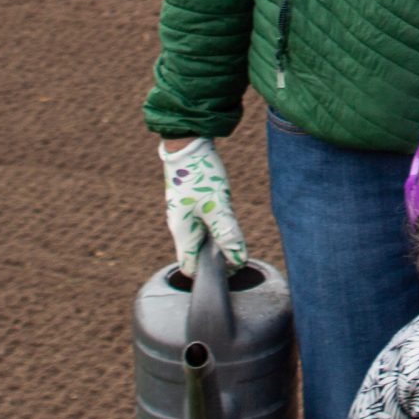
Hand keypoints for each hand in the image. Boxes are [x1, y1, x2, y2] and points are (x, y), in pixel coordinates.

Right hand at [160, 136, 247, 274]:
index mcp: (182, 233)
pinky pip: (202, 226)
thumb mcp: (217, 205)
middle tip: (237, 249)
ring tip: (233, 233)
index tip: (231, 264)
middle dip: (217, 258)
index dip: (210, 273)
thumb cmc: (199, 175)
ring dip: (217, 242)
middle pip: (196, 256)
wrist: (187, 146)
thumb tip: (238, 259)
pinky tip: (225, 218)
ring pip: (201, 241)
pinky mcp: (189, 207)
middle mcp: (180, 228)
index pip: (190, 268)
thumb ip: (226, 233)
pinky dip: (215, 228)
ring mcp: (183, 217)